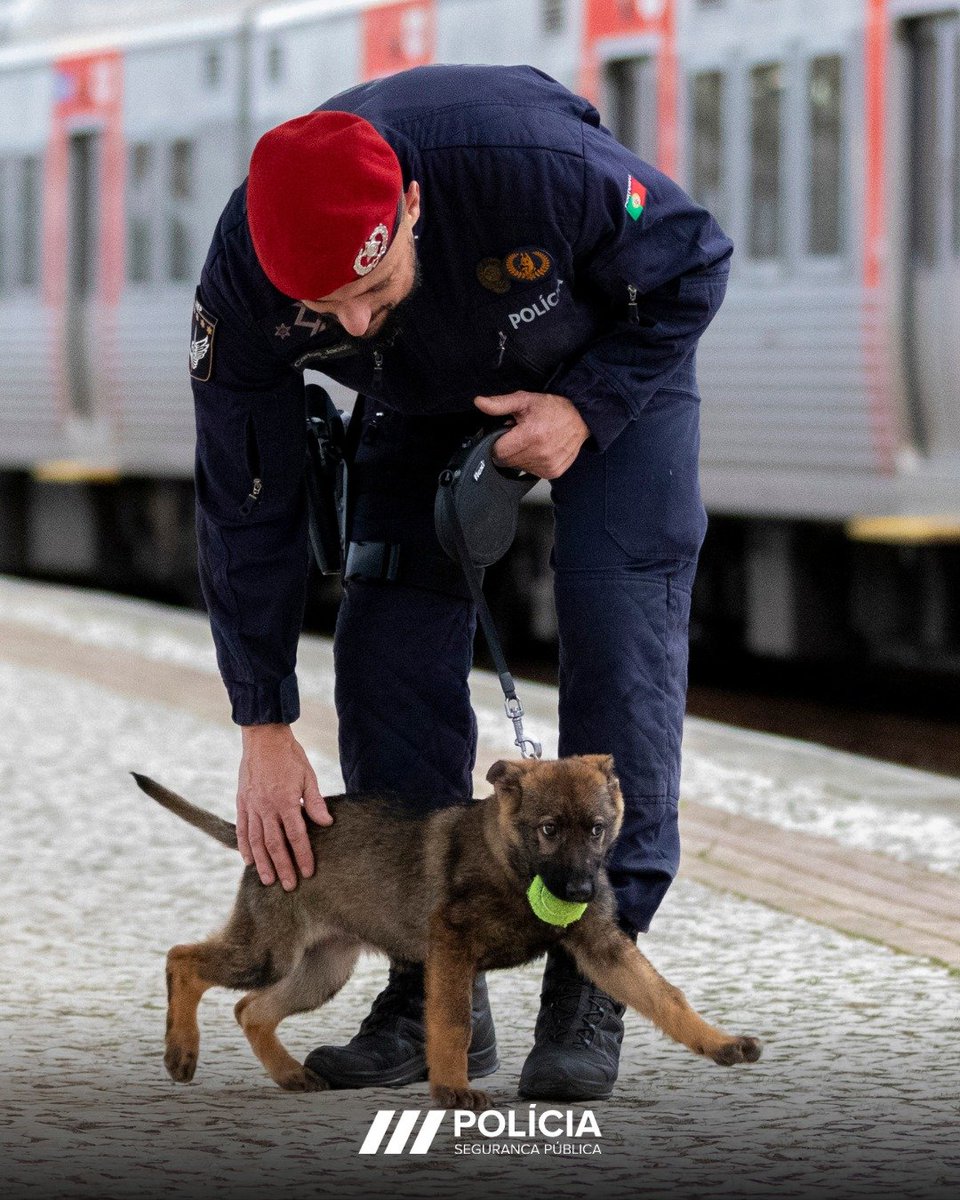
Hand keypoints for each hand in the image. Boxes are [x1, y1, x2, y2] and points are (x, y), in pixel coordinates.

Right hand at [237, 724, 331, 889]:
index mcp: (286, 801)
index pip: (296, 836)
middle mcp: (266, 807)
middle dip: (283, 867)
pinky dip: (245, 847)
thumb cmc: (290, 756)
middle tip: (290, 886)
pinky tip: (249, 861)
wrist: (263, 738)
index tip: (309, 872)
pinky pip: (242, 830)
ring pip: (256, 842)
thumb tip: (327, 823)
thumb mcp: (308, 776)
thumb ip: (316, 802)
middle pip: (275, 844)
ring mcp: (251, 806)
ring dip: (263, 863)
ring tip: (268, 881)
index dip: (303, 855)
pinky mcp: (242, 802)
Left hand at [473, 391, 588, 478]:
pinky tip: (540, 450)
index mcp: (530, 435)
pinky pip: (531, 472)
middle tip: (521, 435)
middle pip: (507, 461)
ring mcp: (547, 465)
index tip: (507, 434)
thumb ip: (500, 404)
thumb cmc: (553, 409)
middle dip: (510, 448)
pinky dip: (532, 462)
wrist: (580, 419)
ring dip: (520, 456)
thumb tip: (480, 403)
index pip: (498, 451)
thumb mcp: (525, 400)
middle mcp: (539, 453)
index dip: (498, 442)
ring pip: (518, 467)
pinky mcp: (552, 472)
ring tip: (532, 441)